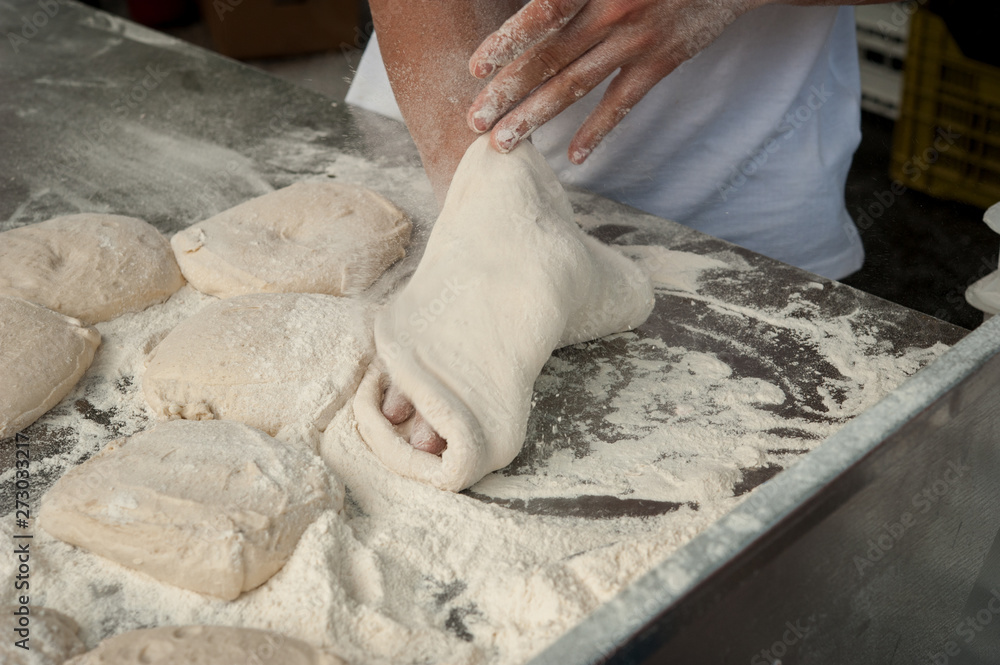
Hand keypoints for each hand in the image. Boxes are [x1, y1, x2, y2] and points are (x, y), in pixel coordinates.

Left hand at [466, 0, 759, 162]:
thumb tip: (537, 8)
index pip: (542, 13)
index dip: (507, 41)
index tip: (475, 68)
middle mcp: (613, 11)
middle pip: (548, 58)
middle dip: (507, 93)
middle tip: (474, 121)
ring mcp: (637, 40)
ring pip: (575, 85)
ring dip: (535, 118)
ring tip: (503, 143)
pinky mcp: (662, 61)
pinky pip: (622, 103)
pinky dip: (597, 131)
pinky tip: (574, 156)